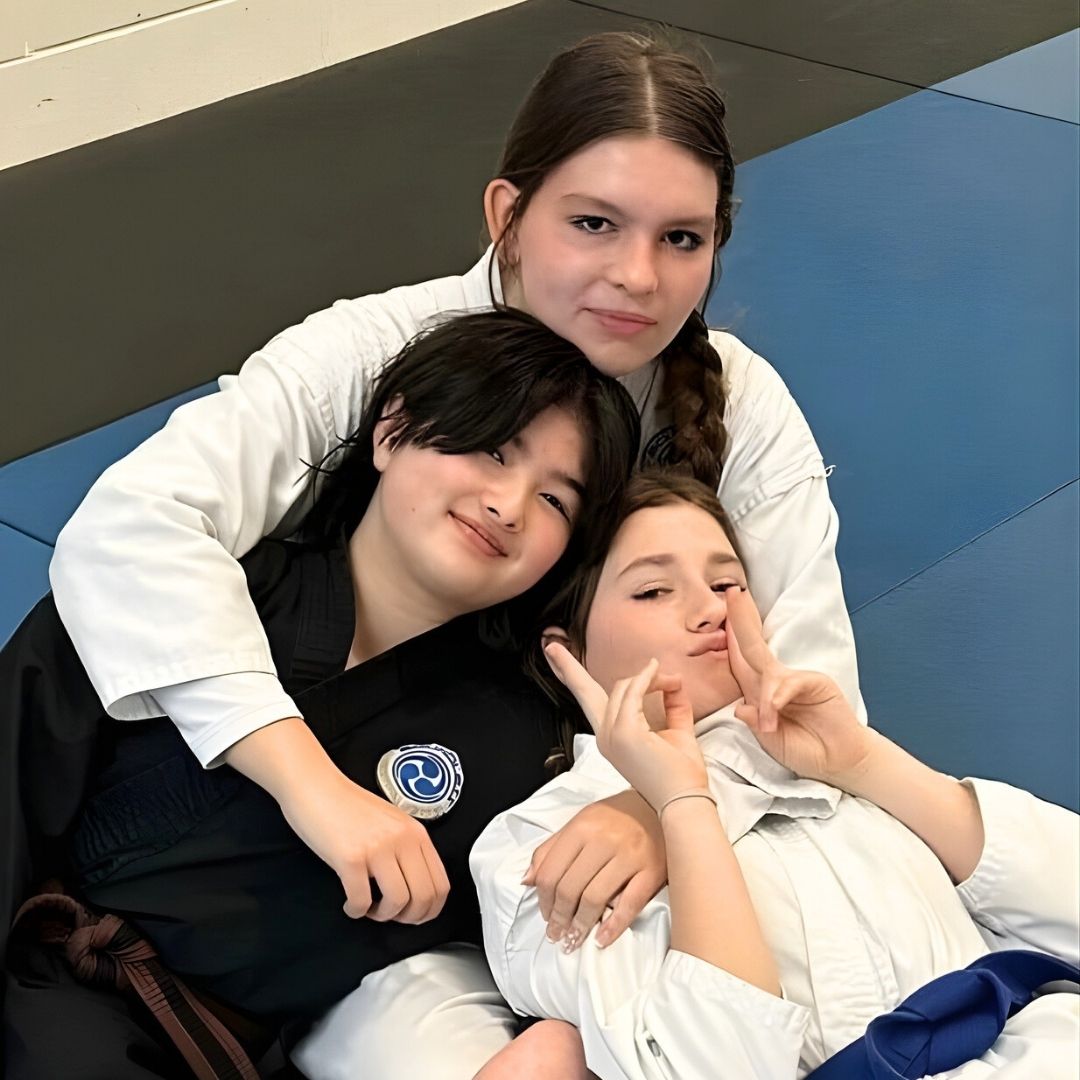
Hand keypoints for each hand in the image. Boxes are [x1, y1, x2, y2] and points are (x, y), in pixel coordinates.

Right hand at [279, 769, 449, 922]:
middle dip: (408, 917)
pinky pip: (361, 900)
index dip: (429, 909)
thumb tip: (414, 885)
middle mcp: (402, 839)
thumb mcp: (391, 822)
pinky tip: (350, 904)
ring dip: (382, 915)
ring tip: (369, 908)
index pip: (441, 883)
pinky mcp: (350, 857)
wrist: (315, 786)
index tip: (414, 915)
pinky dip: (356, 911)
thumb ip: (406, 848)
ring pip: (398, 902)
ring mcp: (377, 848)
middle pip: (424, 897)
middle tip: (391, 915)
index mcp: (416, 832)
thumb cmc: (347, 805)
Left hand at [523, 789, 665, 950]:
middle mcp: (604, 840)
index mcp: (582, 826)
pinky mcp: (651, 871)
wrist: (661, 803)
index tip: (545, 915)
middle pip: (570, 888)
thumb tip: (528, 880)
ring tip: (573, 939)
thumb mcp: (581, 822)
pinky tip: (601, 938)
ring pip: (595, 899)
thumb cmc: (618, 816)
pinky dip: (613, 926)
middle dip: (559, 918)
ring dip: (580, 926)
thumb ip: (552, 848)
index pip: (551, 872)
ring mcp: (629, 856)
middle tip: (556, 934)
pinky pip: (630, 905)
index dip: (544, 899)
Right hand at [544, 644, 706, 812]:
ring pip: (624, 686)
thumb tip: (672, 679)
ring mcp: (612, 733)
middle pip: (586, 690)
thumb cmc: (682, 774)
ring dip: (651, 678)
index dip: (569, 678)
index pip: (588, 701)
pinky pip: (636, 690)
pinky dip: (650, 679)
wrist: (685, 801)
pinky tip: (662, 676)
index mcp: (611, 737)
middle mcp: (605, 736)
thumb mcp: (676, 730)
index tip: (553, 657)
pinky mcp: (625, 730)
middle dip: (568, 668)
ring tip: (672, 683)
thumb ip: (672, 704)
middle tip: (551, 646)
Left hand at [725, 587, 872, 783]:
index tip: (717, 615)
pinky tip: (776, 714)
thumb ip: (756, 724)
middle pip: (752, 645)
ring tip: (770, 723)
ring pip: (767, 669)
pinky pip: (790, 683)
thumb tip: (740, 707)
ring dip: (764, 695)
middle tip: (732, 593)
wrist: (839, 762)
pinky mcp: (816, 682)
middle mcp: (775, 680)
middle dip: (741, 619)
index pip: (739, 660)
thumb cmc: (804, 750)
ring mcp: (795, 679)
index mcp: (760, 691)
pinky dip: (779, 698)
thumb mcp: (771, 741)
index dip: (728, 639)